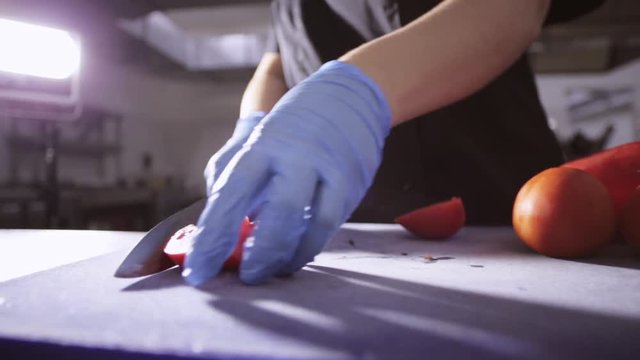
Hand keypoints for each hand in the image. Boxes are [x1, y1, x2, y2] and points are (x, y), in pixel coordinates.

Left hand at [184, 61, 390, 284]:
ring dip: (286, 256)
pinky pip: (330, 223)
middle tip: (244, 278)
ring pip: (309, 223)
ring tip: (268, 271)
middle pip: (276, 213)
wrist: (346, 97)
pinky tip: (294, 257)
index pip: (231, 195)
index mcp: (261, 144)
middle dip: (257, 254)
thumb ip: (227, 168)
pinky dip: (310, 247)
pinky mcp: (350, 183)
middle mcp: (295, 156)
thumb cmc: (288, 126)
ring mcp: (327, 169)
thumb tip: (210, 210)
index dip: (213, 237)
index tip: (197, 271)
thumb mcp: (251, 136)